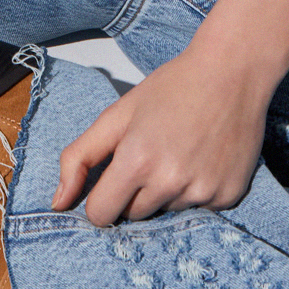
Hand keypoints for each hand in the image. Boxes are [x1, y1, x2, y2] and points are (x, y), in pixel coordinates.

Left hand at [52, 31, 270, 225]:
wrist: (231, 72)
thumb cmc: (172, 87)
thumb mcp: (118, 114)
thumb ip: (80, 157)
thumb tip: (57, 202)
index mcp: (136, 160)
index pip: (101, 214)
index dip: (101, 199)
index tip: (110, 182)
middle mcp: (170, 183)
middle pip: (134, 215)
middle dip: (133, 192)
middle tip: (151, 154)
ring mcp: (202, 193)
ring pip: (166, 212)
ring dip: (165, 191)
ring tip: (180, 151)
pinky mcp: (228, 197)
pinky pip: (198, 210)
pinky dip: (195, 191)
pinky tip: (202, 158)